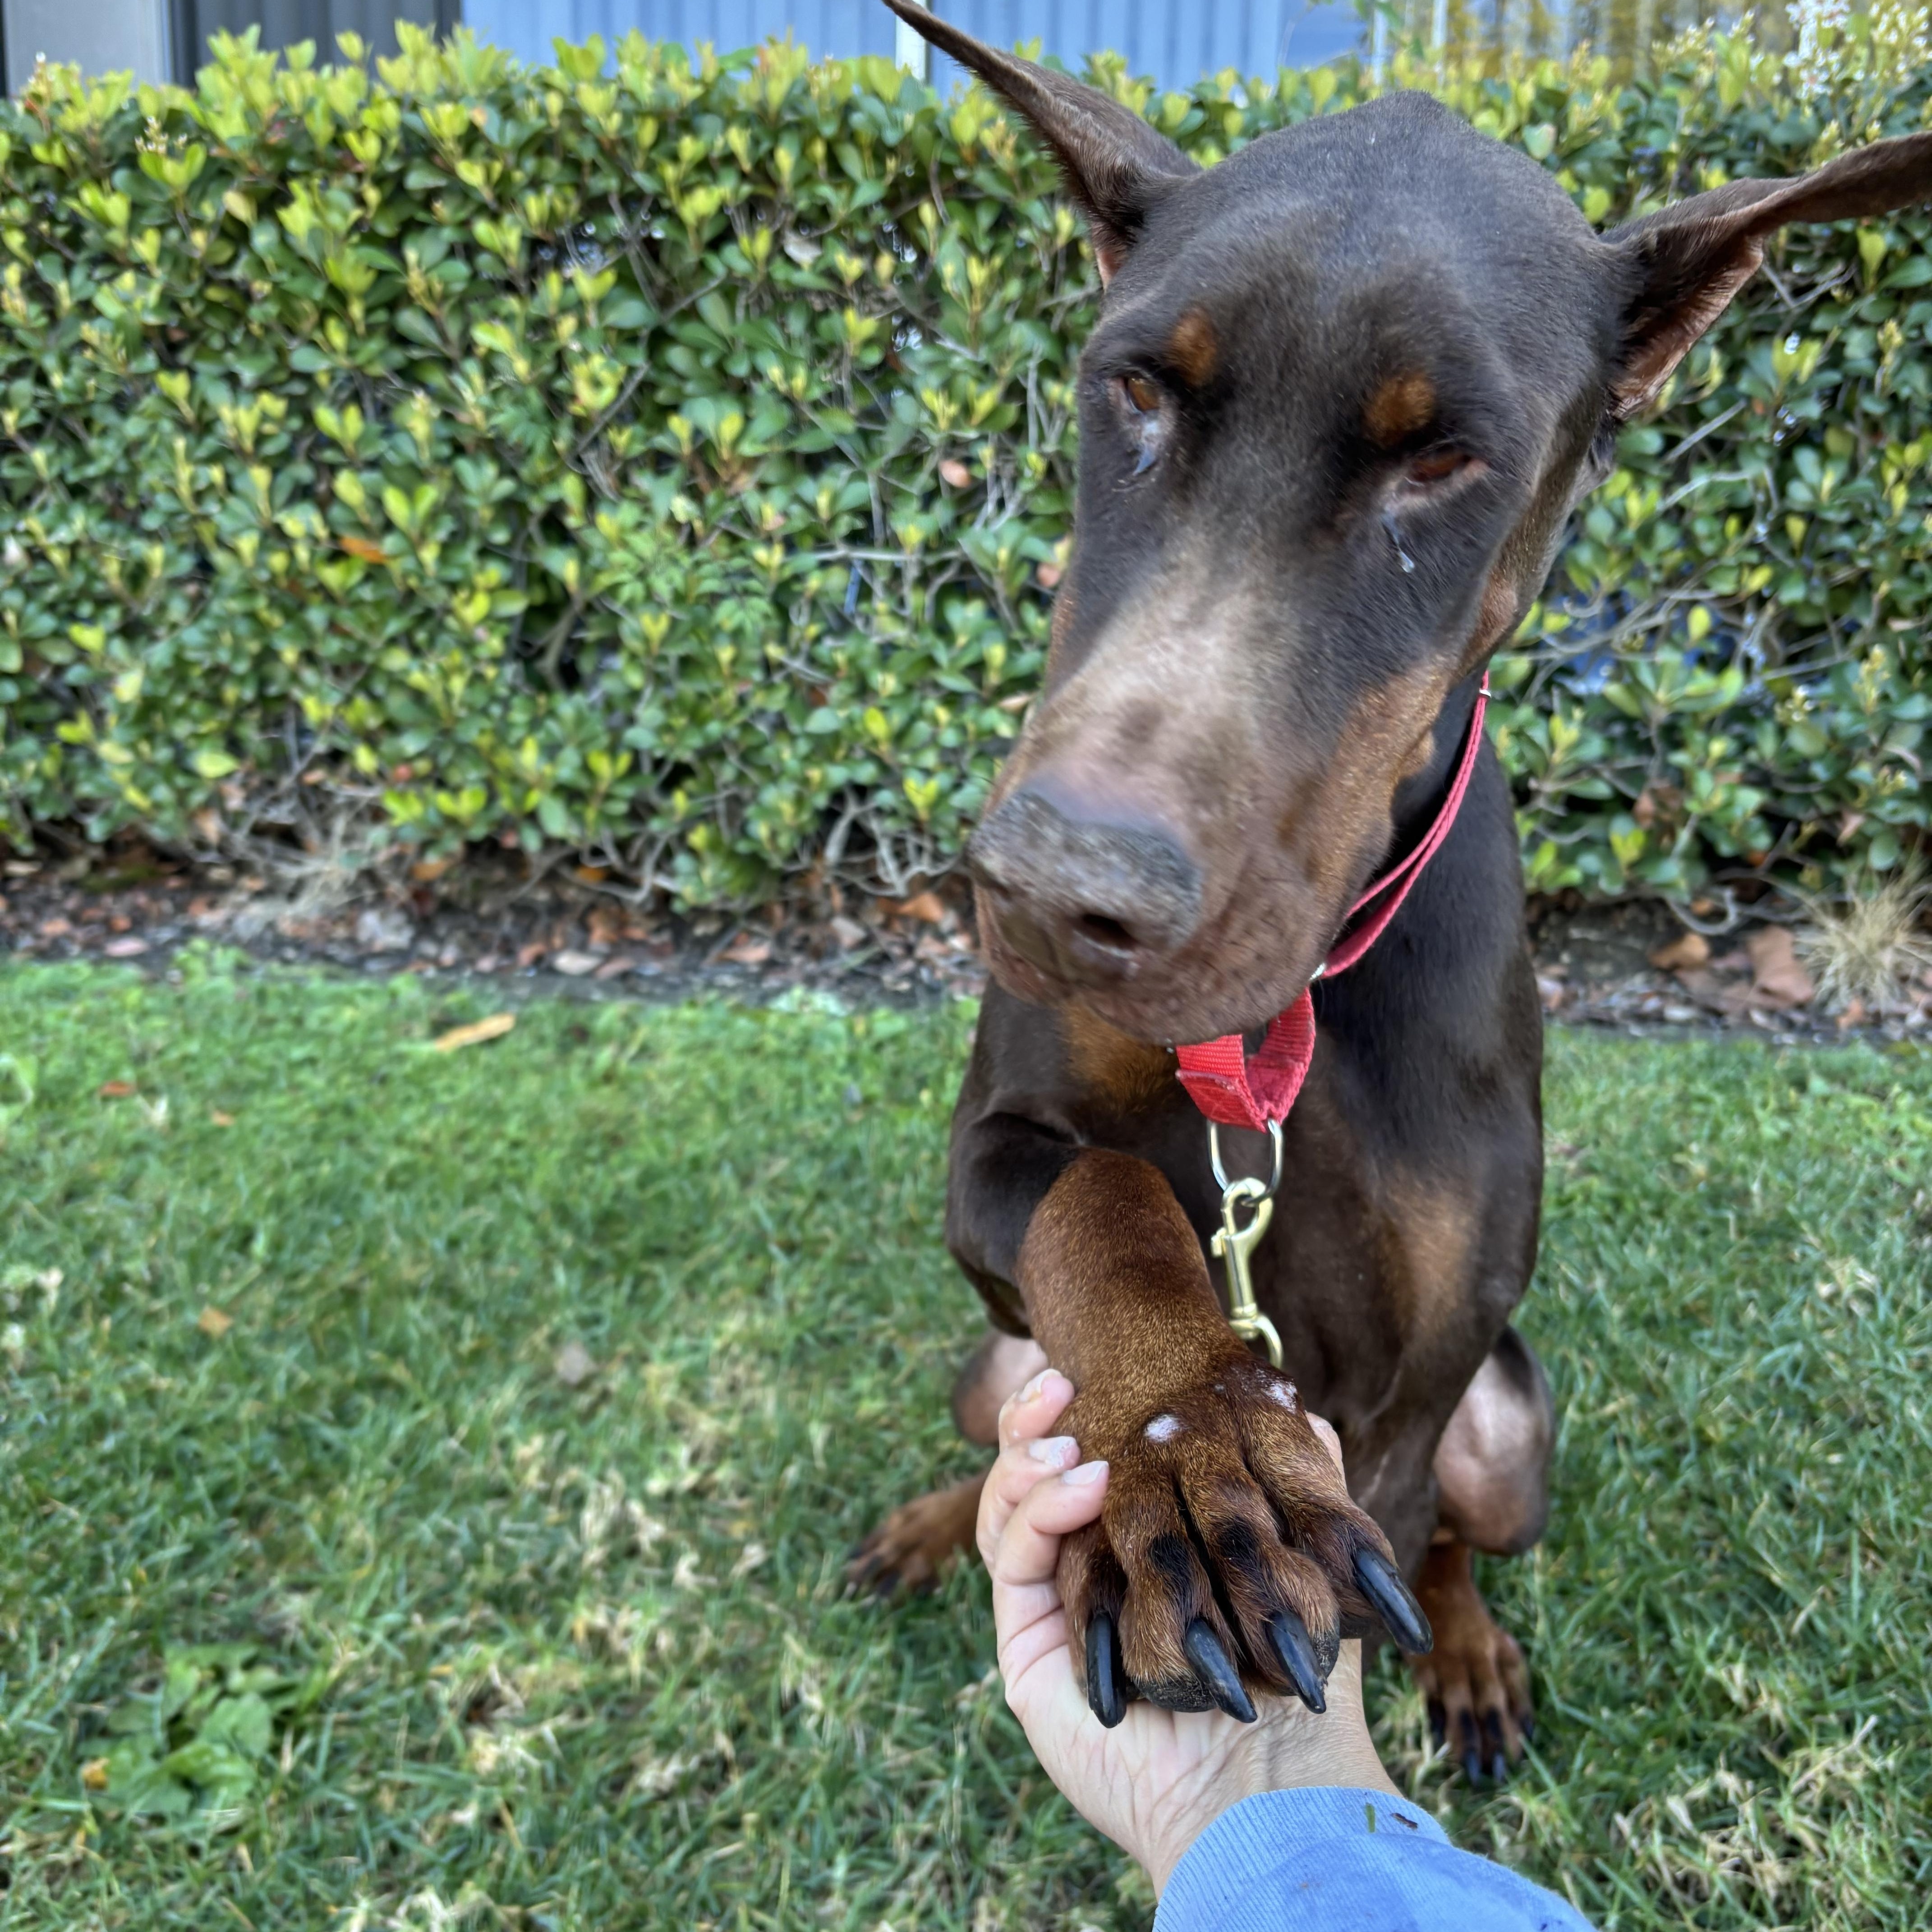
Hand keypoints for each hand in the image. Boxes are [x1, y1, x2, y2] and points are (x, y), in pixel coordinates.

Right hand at [979, 1369, 1399, 1893]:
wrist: (1266, 1777)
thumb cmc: (1290, 1675)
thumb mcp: (1298, 1559)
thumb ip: (1298, 1484)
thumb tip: (1309, 1412)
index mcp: (1138, 1555)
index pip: (1088, 1470)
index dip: (1080, 1418)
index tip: (1091, 1371)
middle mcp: (1087, 1578)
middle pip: (1031, 1482)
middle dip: (1035, 1423)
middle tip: (1059, 1381)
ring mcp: (1052, 1610)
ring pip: (1007, 1511)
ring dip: (1027, 1460)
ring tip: (1072, 1440)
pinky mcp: (1025, 1644)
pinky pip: (1011, 1558)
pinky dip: (1037, 1508)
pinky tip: (1082, 1482)